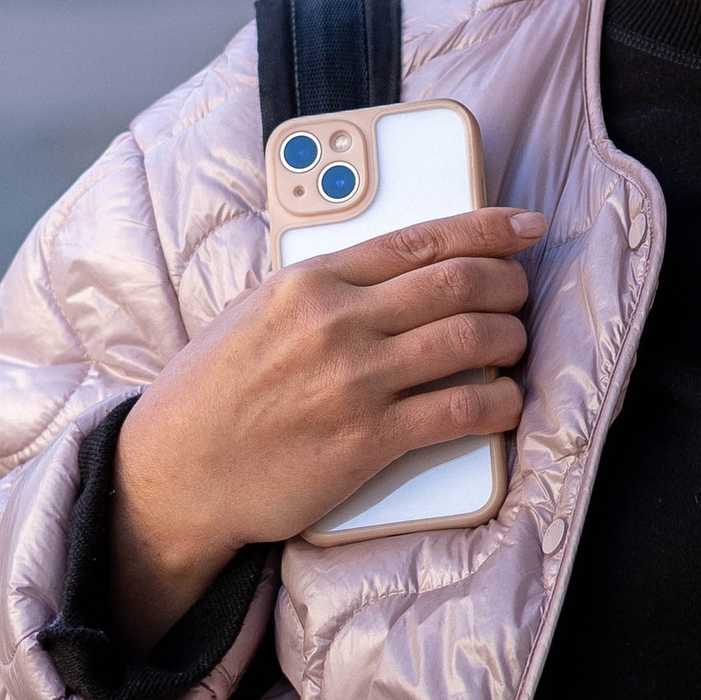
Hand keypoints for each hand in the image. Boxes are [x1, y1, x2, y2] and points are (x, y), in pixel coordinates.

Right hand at [109, 206, 545, 638]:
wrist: (175, 472)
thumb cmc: (212, 394)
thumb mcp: (258, 313)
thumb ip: (324, 290)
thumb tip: (396, 275)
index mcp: (311, 281)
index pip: (421, 239)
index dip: (488, 229)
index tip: (525, 228)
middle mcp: (339, 322)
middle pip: (459, 283)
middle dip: (508, 283)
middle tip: (521, 293)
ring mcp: (357, 380)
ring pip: (472, 340)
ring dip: (512, 339)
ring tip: (514, 346)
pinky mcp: (370, 439)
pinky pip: (462, 411)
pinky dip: (500, 404)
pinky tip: (505, 404)